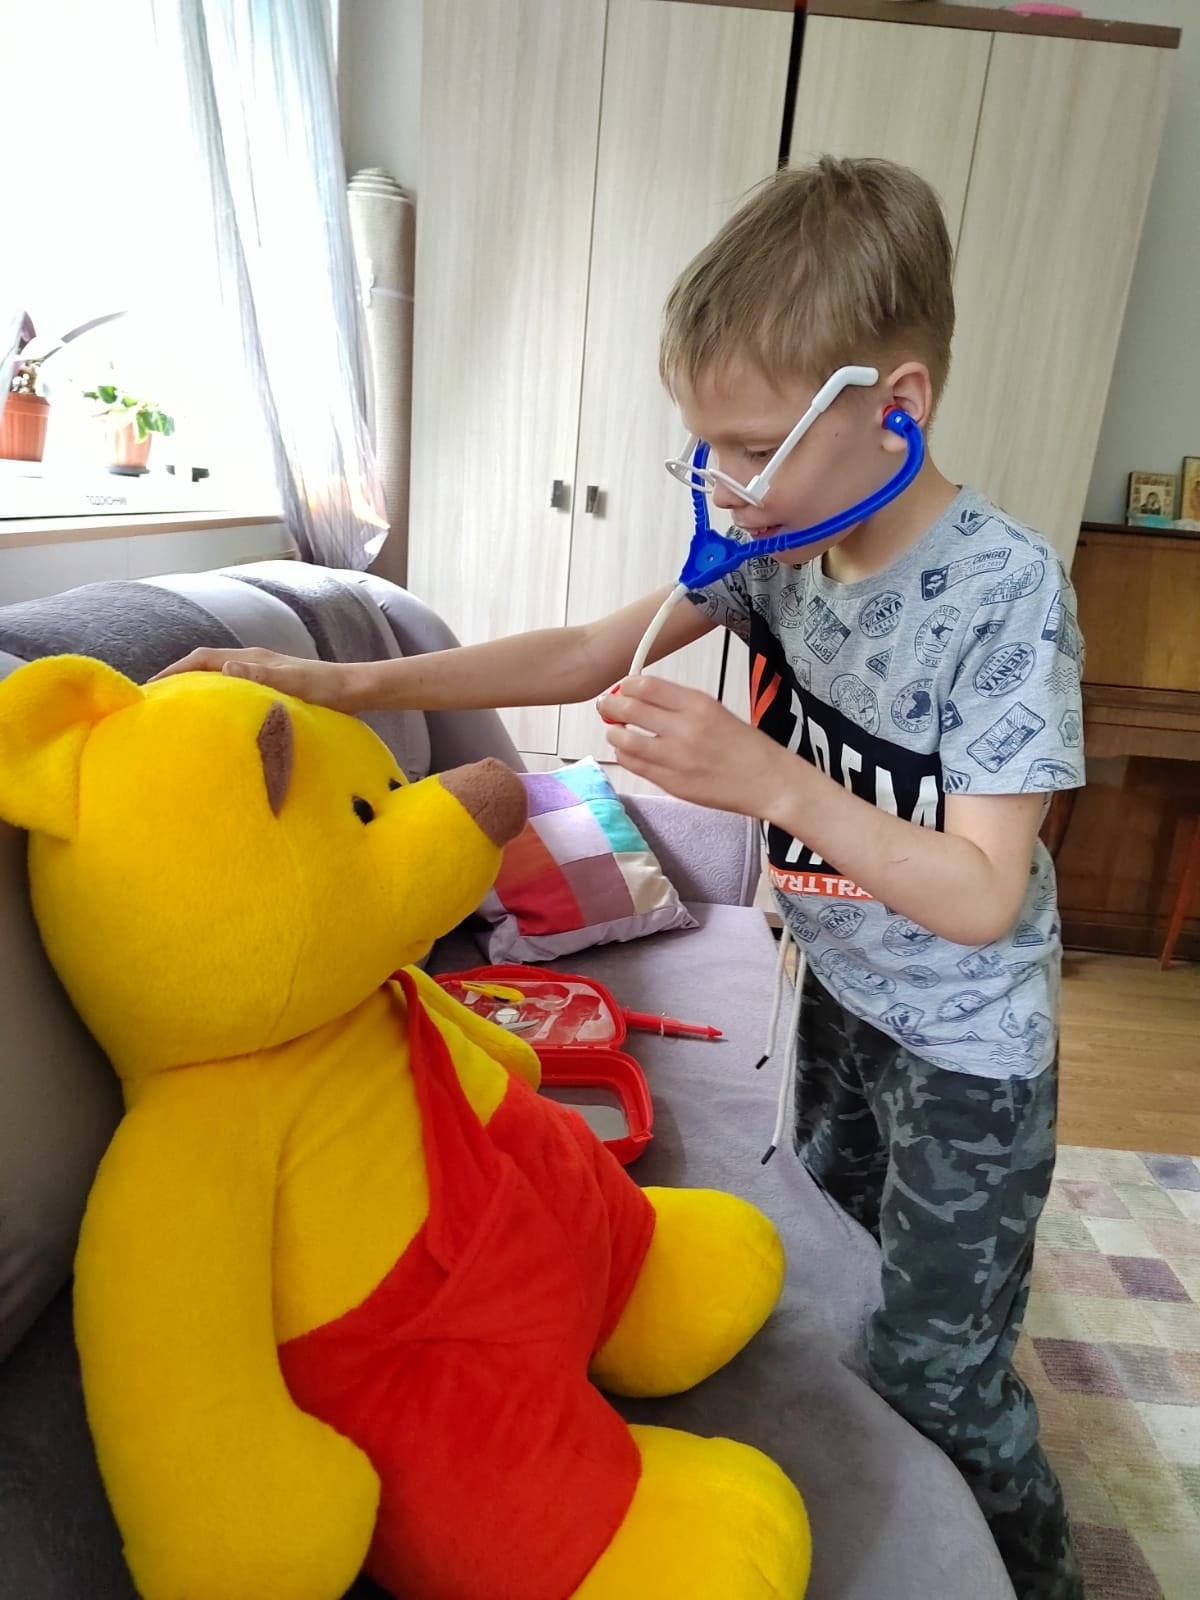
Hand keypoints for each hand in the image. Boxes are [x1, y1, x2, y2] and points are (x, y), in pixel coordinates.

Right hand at [150, 648, 365, 712]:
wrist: (356, 690)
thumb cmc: (328, 688)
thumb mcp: (295, 683)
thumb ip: (263, 675)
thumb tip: (227, 667)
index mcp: (253, 659)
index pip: (202, 659)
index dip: (174, 671)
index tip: (150, 687)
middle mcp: (253, 663)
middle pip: (204, 667)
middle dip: (178, 680)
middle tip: (154, 703)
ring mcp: (262, 674)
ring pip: (218, 678)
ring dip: (196, 690)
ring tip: (176, 713)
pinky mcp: (271, 688)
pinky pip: (233, 691)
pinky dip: (216, 699)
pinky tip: (215, 721)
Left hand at [601, 676, 785, 814]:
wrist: (769, 782)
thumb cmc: (746, 747)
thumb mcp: (716, 711)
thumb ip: (679, 704)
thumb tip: (642, 697)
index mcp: (698, 705)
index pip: (646, 686)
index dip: (626, 685)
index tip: (622, 688)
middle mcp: (684, 729)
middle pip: (629, 709)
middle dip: (610, 706)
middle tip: (606, 707)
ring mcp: (675, 759)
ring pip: (625, 739)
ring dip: (614, 733)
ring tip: (616, 731)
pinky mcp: (672, 784)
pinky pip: (635, 765)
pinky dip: (625, 755)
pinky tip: (628, 751)